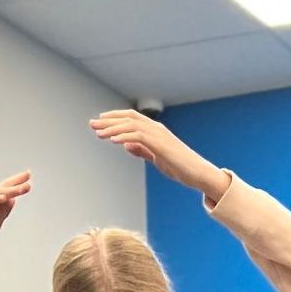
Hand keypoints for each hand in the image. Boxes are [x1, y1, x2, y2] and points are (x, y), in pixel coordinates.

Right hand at [0, 172, 30, 269]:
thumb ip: (2, 213)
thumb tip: (12, 200)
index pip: (4, 192)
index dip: (16, 186)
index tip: (29, 182)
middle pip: (0, 188)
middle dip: (14, 183)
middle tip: (28, 177)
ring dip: (7, 190)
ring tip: (20, 189)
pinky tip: (4, 198)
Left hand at [90, 111, 229, 200]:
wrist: (198, 174)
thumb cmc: (180, 167)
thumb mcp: (157, 158)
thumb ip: (142, 150)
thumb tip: (126, 145)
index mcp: (155, 131)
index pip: (131, 118)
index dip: (114, 118)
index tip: (100, 122)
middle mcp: (156, 129)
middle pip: (128, 118)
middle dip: (108, 121)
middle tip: (92, 124)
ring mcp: (159, 135)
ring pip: (131, 125)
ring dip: (112, 128)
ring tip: (98, 133)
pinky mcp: (160, 144)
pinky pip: (138, 137)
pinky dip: (124, 137)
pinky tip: (112, 140)